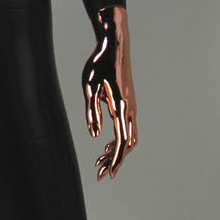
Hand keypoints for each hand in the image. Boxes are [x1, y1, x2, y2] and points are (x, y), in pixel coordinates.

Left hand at [81, 5, 136, 181]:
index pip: (121, 141)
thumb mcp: (88, 87)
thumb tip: (94, 135)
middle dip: (114, 160)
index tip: (108, 174)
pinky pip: (127, 128)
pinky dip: (118, 141)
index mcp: (121, 106)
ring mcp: (131, 107)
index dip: (114, 160)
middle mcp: (130, 110)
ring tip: (99, 162)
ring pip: (129, 138)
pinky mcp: (128, 104)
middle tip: (99, 173)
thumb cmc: (99, 64)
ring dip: (116, 152)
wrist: (114, 45)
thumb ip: (92, 112)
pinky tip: (104, 145)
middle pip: (127, 144)